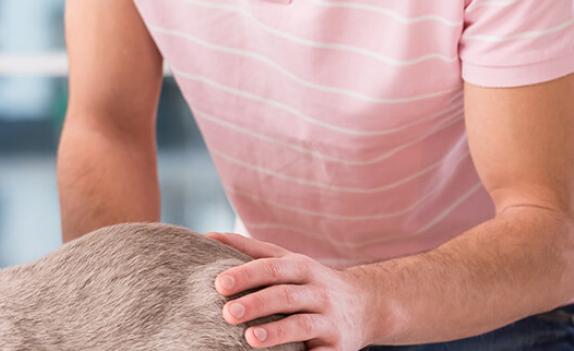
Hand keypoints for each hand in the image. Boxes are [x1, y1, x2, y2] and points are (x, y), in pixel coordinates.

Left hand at [208, 232, 372, 350]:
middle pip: (285, 295)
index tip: (219, 283)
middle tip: (227, 313)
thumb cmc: (311, 282)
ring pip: (303, 324)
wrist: (369, 305)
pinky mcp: (339, 347)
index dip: (246, 275)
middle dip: (256, 303)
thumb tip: (207, 236)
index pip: (272, 267)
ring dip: (277, 332)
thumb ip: (250, 249)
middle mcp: (318, 292)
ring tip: (251, 338)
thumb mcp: (288, 260)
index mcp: (302, 268)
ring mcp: (330, 320)